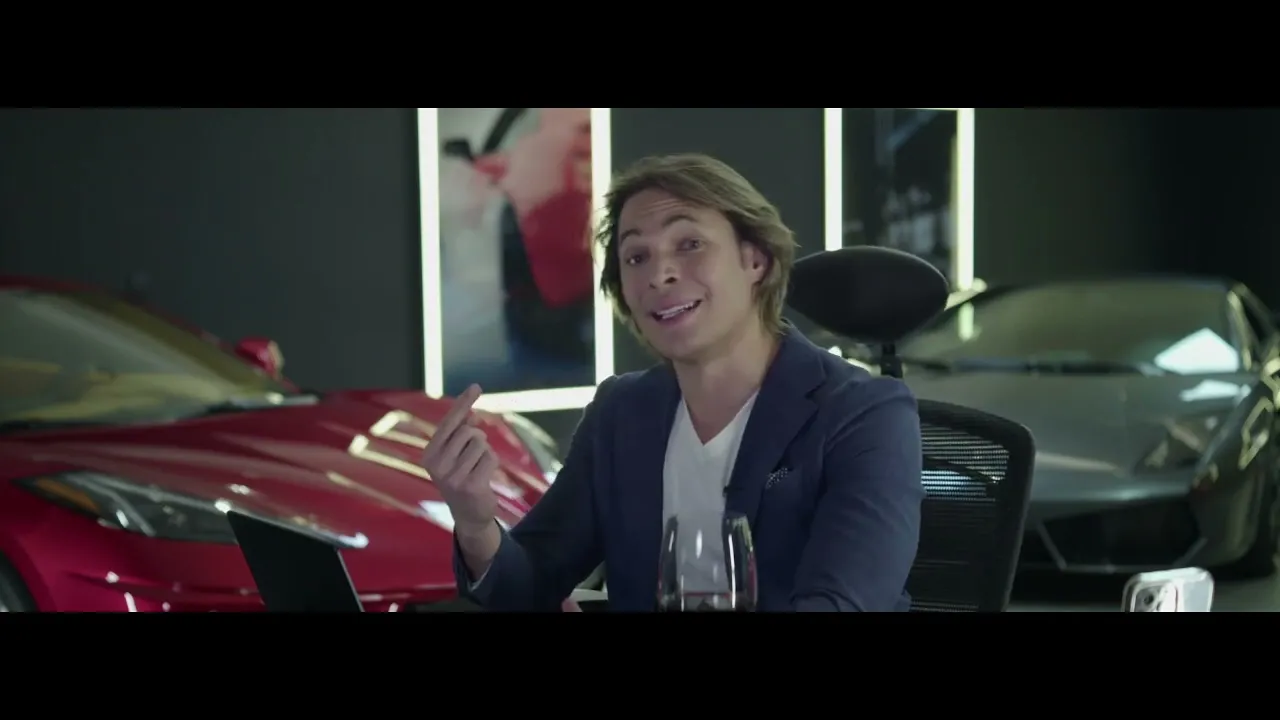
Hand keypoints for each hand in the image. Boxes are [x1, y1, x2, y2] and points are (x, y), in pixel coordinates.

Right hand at [422, 384, 498, 531]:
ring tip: (477, 469)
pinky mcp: (470, 485)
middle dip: (477, 439)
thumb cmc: (462, 478)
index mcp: (429, 454)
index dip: (463, 403)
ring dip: (485, 453)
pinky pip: (490, 457)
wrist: (469, 515)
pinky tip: (484, 478)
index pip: (449, 422)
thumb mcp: (456, 455)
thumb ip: (460, 433)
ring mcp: (452, 476)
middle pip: (469, 431)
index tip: (476, 386)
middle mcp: (436, 465)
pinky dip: (492, 463)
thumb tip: (470, 413)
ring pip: (481, 444)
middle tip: (473, 458)